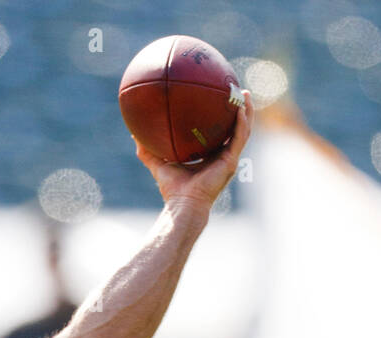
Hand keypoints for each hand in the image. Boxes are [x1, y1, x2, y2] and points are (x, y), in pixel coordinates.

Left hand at [134, 89, 252, 212]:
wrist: (183, 203)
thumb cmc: (172, 189)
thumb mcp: (157, 163)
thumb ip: (146, 149)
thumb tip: (133, 133)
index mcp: (209, 157)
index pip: (218, 134)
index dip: (221, 118)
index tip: (218, 99)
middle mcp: (222, 156)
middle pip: (235, 129)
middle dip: (239, 110)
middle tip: (237, 91)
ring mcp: (229, 159)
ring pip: (243, 130)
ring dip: (247, 111)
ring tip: (245, 93)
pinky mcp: (231, 161)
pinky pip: (240, 137)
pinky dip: (242, 122)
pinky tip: (240, 107)